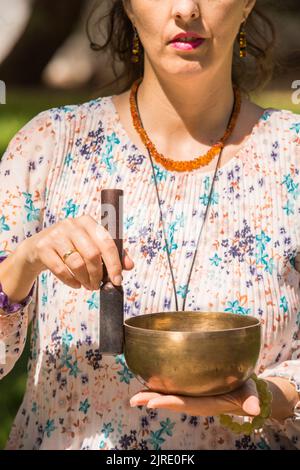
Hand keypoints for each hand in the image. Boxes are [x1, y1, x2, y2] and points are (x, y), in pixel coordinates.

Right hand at [19, 214, 133, 289]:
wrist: (38, 248)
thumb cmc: (71, 247)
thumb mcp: (91, 245)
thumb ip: (111, 254)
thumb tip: (129, 266)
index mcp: (88, 222)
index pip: (107, 242)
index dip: (114, 264)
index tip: (117, 280)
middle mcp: (72, 225)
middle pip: (92, 254)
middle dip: (97, 275)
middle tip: (98, 285)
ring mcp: (56, 234)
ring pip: (77, 263)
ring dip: (85, 279)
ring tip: (88, 285)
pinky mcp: (43, 247)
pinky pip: (61, 269)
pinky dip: (71, 281)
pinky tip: (75, 284)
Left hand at [130, 378, 260, 416]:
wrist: (243, 391)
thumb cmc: (246, 390)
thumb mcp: (250, 393)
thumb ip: (251, 400)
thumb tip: (255, 409)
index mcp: (206, 403)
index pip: (184, 403)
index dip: (168, 402)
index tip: (152, 402)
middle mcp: (195, 401)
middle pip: (171, 401)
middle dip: (152, 400)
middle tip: (134, 399)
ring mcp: (191, 395)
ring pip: (168, 396)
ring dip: (151, 395)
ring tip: (134, 397)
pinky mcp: (190, 389)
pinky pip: (172, 389)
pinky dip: (159, 387)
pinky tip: (146, 384)